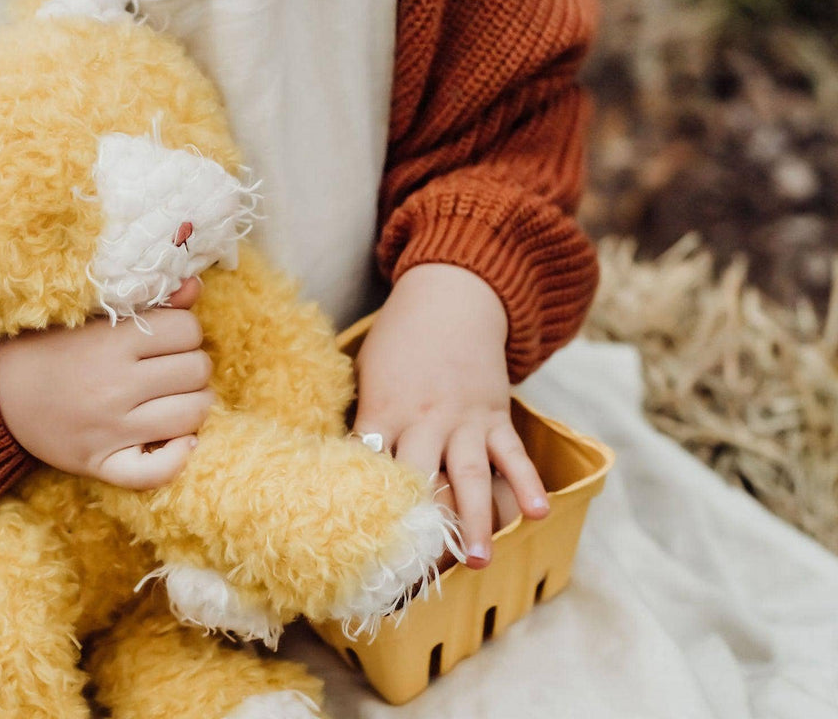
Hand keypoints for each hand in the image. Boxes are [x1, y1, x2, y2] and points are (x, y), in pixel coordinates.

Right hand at [0, 278, 213, 489]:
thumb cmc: (47, 346)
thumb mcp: (92, 313)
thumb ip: (148, 300)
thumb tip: (194, 290)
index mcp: (111, 341)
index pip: (187, 330)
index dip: (185, 330)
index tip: (169, 335)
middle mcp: (115, 386)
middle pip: (196, 371)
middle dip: (191, 363)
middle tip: (171, 365)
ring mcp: (110, 430)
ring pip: (191, 415)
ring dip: (192, 403)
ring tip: (174, 396)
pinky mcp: (101, 464)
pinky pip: (157, 472)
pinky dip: (177, 457)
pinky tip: (180, 440)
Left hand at [352, 264, 549, 568]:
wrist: (448, 299)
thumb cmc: (397, 341)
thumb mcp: (366, 372)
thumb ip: (361, 419)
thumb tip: (334, 467)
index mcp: (383, 410)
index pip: (370, 462)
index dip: (365, 501)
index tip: (359, 544)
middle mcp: (423, 420)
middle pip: (420, 477)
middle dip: (420, 524)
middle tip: (419, 572)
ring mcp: (463, 419)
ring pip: (469, 475)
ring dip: (475, 519)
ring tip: (477, 561)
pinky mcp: (494, 415)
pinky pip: (512, 453)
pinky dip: (527, 482)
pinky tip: (537, 513)